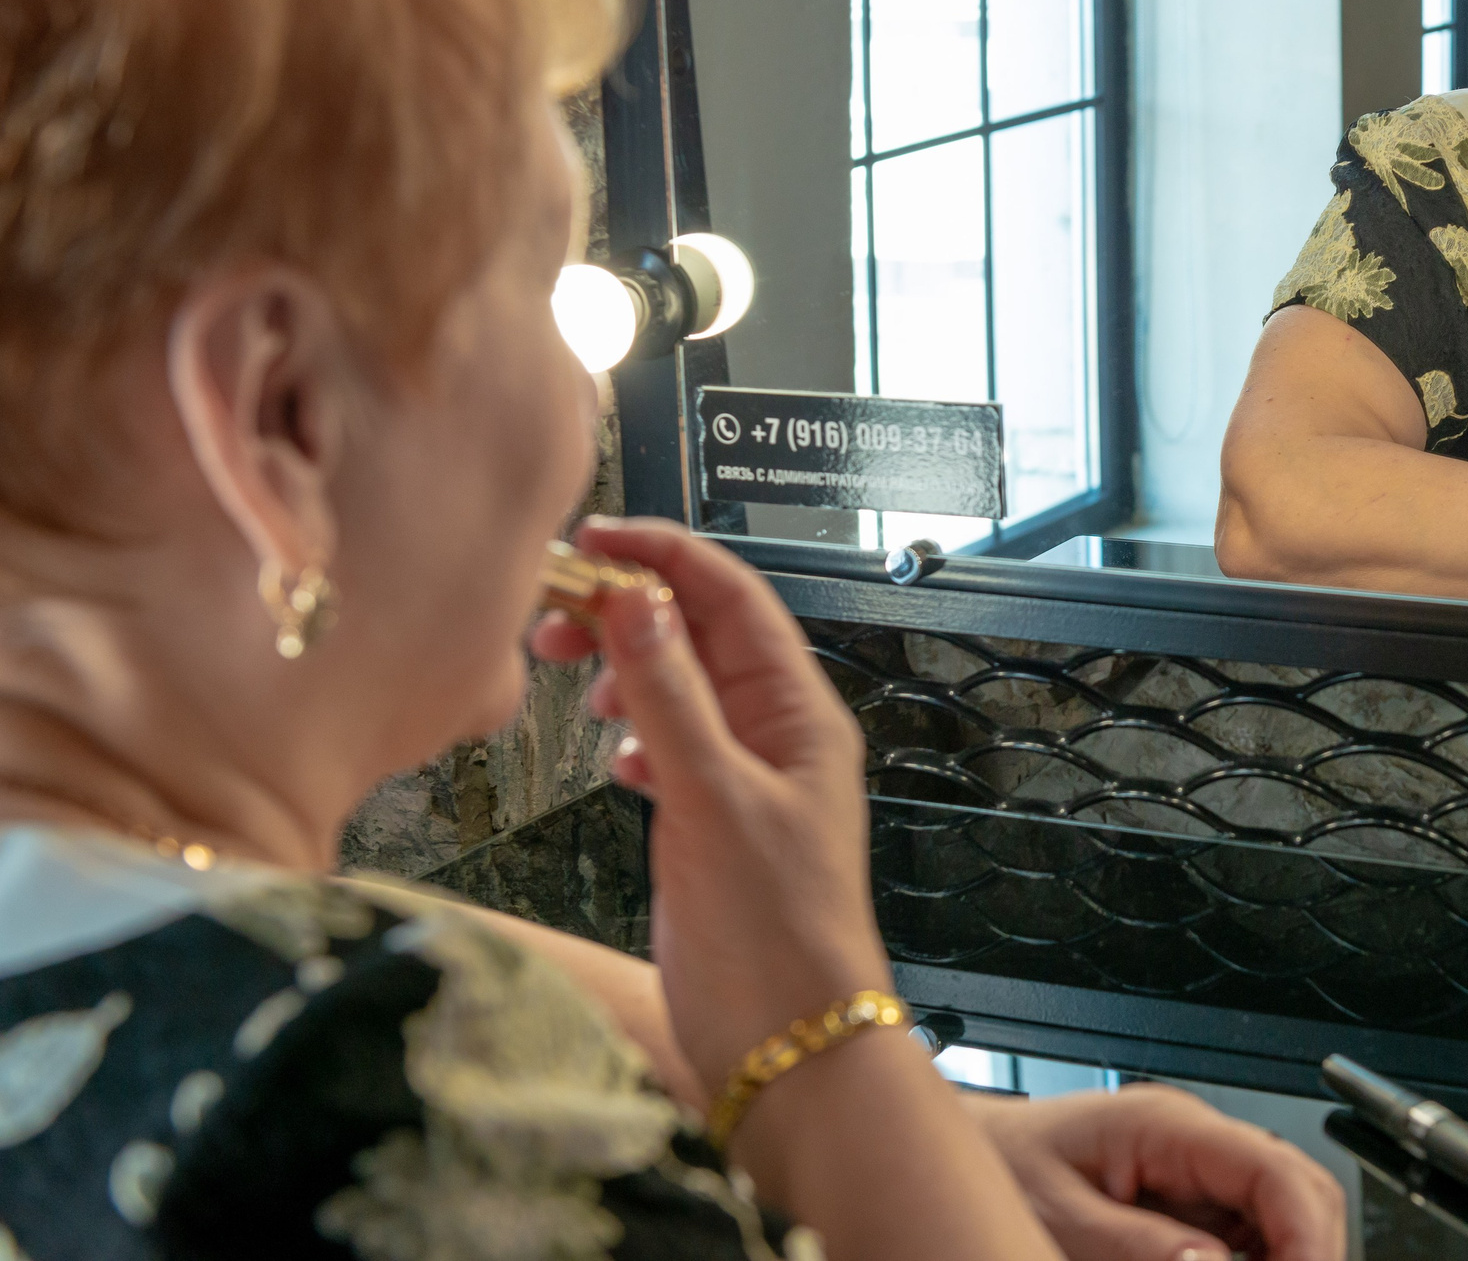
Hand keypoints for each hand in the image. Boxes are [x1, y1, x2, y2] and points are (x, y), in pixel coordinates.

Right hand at [528, 516, 888, 1105]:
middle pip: (702, 637)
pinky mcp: (716, 830)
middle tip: (550, 614)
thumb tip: (638, 599)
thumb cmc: (773, 934)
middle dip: (630, 610)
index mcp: (800, 714)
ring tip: (572, 678)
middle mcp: (780, 738)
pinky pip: (676, 752)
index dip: (665, 557)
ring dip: (629, 669)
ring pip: (684, 692)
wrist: (788, 1046)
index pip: (733, 598)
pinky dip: (640, 738)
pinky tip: (615, 758)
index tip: (593, 538)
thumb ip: (672, 697)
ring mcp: (748, 784)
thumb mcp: (713, 798)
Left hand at [966, 1085, 1345, 1260]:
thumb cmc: (999, 1165)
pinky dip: (1257, 1260)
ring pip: (1283, 1213)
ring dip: (1285, 1255)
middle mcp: (1195, 1140)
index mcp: (1167, 1126)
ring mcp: (1198, 1168)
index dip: (1307, 1239)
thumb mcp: (1055, 1217)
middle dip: (1309, 1251)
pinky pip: (1249, 1232)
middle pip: (1300, 1190)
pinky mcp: (1189, 1199)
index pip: (1277, 1172)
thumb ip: (1135, 1246)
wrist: (973, 1149)